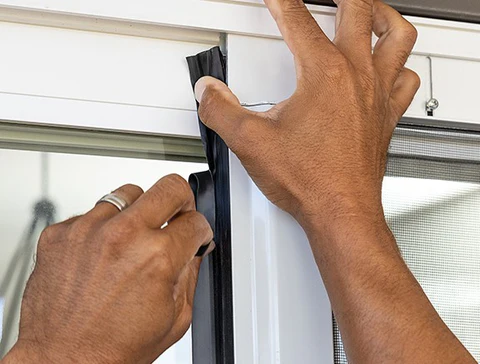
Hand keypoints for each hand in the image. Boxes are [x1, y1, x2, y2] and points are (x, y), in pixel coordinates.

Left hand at [4, 175, 212, 363]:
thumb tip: (195, 246)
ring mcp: (88, 230)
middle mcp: (123, 236)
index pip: (195, 220)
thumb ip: (191, 272)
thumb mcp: (175, 317)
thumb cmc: (113, 347)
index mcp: (157, 257)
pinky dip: (103, 227)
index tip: (194, 233)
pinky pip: (93, 212)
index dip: (200, 230)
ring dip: (138, 213)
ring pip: (129, 193)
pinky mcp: (61, 233)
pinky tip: (103, 252)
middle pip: (169, 187)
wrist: (63, 360)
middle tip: (176, 216)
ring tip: (132, 239)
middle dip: (181, 201)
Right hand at [195, 0, 418, 232]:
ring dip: (384, 16)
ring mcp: (377, 95)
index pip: (298, 19)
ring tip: (368, 11)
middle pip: (357, 10)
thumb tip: (208, 91)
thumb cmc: (309, 180)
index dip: (281, 1)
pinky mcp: (386, 116)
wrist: (340, 212)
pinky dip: (401, 64)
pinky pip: (406, 78)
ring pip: (398, 36)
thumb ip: (221, 111)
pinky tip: (390, 66)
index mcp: (324, 74)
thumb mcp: (251, 142)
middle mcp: (356, 77)